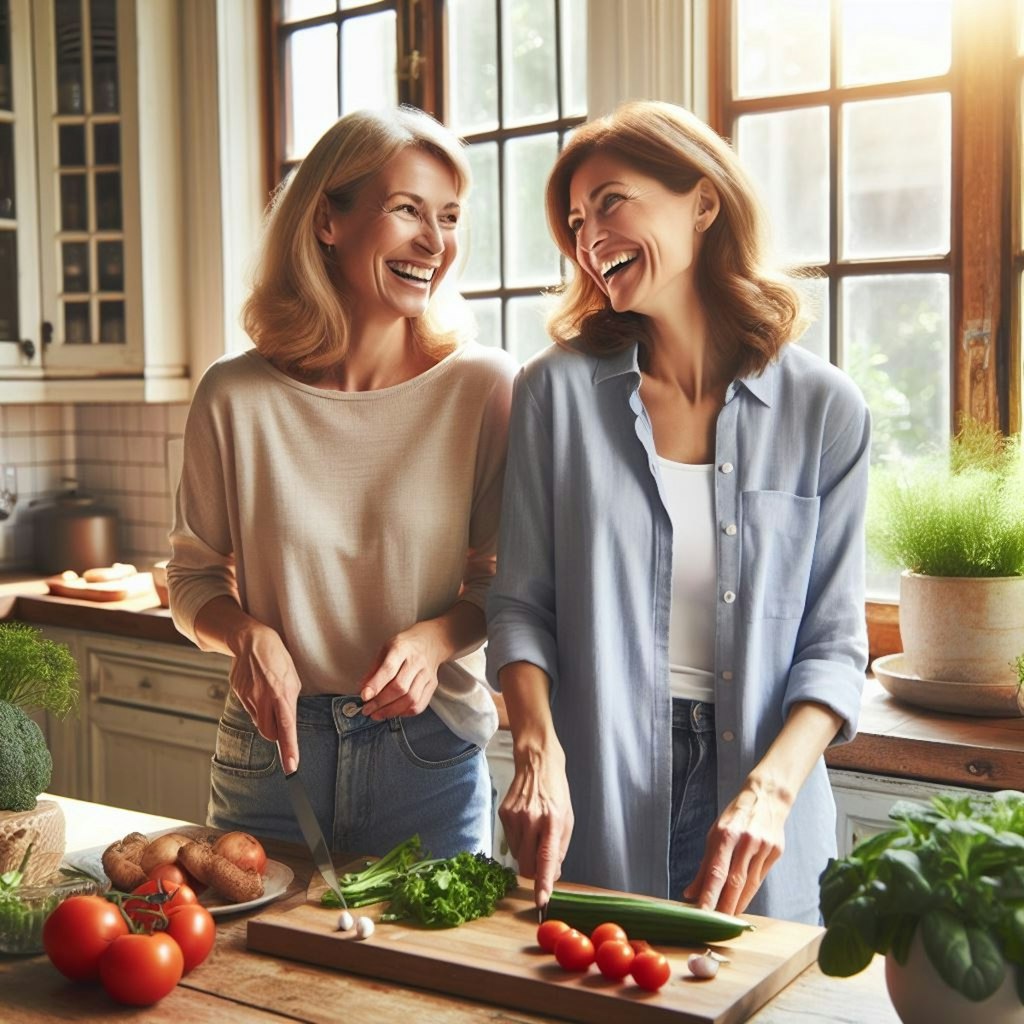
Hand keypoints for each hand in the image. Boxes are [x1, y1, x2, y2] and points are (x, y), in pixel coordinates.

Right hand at [227, 624, 302, 773]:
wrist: (252, 640)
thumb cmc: (278, 659)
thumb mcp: (293, 679)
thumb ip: (289, 703)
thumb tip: (286, 722)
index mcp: (282, 694)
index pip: (287, 728)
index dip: (289, 749)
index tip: (291, 767)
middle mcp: (265, 698)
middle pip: (269, 733)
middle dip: (276, 734)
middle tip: (280, 722)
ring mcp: (249, 697)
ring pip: (258, 722)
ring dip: (266, 717)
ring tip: (269, 695)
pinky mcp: (238, 693)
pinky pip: (249, 709)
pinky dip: (256, 705)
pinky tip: (259, 689)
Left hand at [359, 622, 443, 719]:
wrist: (430, 641)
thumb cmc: (404, 646)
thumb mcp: (385, 649)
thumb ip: (374, 669)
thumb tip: (362, 691)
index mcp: (401, 648)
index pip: (389, 669)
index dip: (376, 685)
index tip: (364, 697)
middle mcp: (416, 661)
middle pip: (400, 687)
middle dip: (380, 702)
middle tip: (367, 710)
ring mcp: (427, 674)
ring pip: (410, 699)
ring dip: (391, 711)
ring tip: (377, 714)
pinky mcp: (432, 684)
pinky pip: (420, 704)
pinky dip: (405, 713)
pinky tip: (394, 713)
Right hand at [499, 744, 572, 908]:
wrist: (536, 763)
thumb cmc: (556, 791)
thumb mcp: (567, 819)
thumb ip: (560, 849)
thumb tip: (551, 876)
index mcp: (552, 821)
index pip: (546, 859)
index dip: (543, 882)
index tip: (541, 900)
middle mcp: (531, 820)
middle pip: (527, 864)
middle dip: (534, 872)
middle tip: (541, 861)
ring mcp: (514, 817)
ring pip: (517, 856)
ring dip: (527, 854)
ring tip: (535, 833)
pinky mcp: (503, 814)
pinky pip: (509, 841)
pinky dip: (518, 841)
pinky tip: (525, 824)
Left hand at [683, 780, 787, 915]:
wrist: (768, 797)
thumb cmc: (736, 816)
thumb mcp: (715, 833)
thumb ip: (705, 865)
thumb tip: (690, 892)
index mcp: (727, 834)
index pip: (716, 871)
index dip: (709, 894)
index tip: (701, 913)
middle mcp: (746, 841)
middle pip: (734, 882)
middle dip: (724, 906)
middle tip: (715, 925)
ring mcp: (764, 847)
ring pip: (749, 884)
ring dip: (737, 904)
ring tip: (726, 919)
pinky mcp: (776, 852)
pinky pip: (760, 878)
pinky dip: (749, 893)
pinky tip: (741, 903)